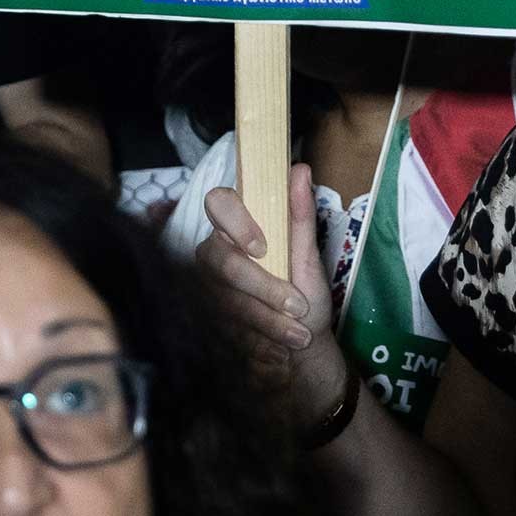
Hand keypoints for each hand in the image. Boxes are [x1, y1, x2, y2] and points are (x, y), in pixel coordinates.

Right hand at [194, 165, 354, 430]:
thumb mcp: (308, 258)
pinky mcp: (206, 314)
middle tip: (297, 306)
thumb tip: (299, 169)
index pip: (218, 202)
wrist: (302, 346)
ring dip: (266, 316)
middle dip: (260, 285)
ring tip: (299, 333)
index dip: (234, 221)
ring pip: (223, 294)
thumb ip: (300, 215)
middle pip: (217, 257)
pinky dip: (261, 333)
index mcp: (240, 226)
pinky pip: (225, 321)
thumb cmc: (305, 296)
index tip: (262, 247)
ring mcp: (207, 284)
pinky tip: (285, 341)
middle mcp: (216, 250)